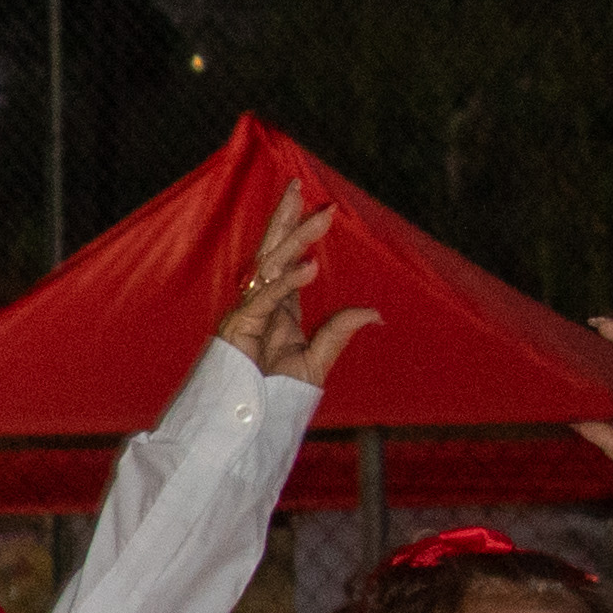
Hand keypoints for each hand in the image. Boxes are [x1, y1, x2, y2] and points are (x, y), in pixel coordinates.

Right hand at [210, 186, 378, 388]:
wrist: (243, 427)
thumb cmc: (272, 400)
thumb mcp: (315, 363)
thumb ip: (338, 334)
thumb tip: (375, 312)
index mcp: (278, 311)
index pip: (288, 261)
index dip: (300, 232)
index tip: (318, 205)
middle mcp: (260, 305)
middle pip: (273, 251)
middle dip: (286, 218)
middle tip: (300, 185)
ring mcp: (246, 314)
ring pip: (271, 265)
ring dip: (296, 238)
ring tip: (322, 214)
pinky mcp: (236, 328)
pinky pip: (265, 300)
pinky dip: (286, 284)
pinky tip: (310, 268)